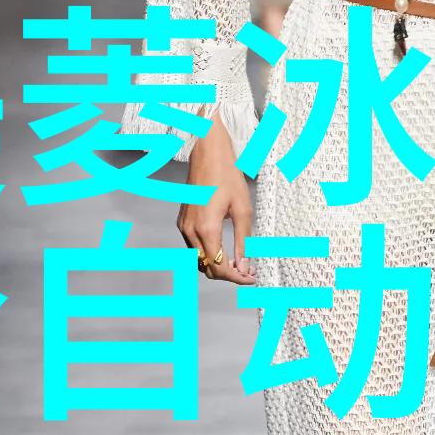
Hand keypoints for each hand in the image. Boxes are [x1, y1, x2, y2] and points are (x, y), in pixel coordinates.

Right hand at [176, 115, 255, 285]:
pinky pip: (194, 248)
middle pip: (207, 268)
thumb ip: (243, 242)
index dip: (237, 278)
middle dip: (228, 275)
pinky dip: (209, 255)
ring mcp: (184, 227)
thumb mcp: (243, 210)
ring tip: (239, 262)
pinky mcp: (182, 223)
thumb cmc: (227, 177)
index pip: (219, 267)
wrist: (208, 156)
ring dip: (218, 266)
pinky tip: (224, 250)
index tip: (252, 278)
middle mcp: (191, 231)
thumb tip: (245, 267)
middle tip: (248, 272)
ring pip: (199, 261)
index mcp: (206, 229)